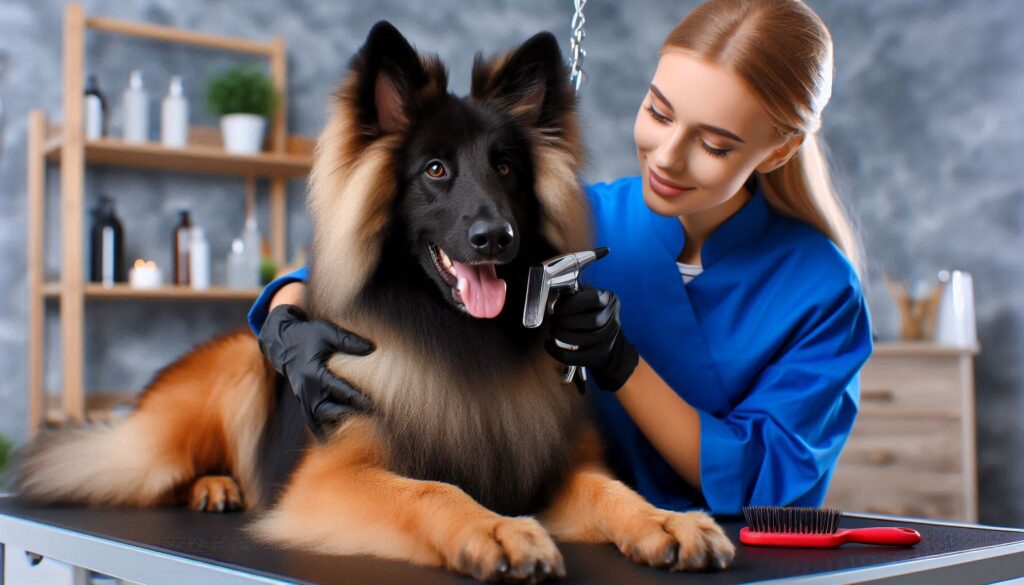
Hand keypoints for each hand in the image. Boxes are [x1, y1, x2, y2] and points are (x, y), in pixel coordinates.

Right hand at [258, 304, 374, 439]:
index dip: (357, 398)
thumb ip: (348, 340)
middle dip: (353, 415)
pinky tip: (342, 438)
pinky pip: (315, 424)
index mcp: (313, 373)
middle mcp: (307, 391)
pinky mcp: (304, 404)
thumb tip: (372, 348)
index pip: (339, 390)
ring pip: (323, 421)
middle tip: (375, 418)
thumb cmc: (307, 335)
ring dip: (341, 425)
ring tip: (363, 429)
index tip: (374, 404)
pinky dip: (326, 431)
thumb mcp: (326, 331)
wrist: (282, 344)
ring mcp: (304, 400)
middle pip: (332, 411)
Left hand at [544, 286, 638, 391]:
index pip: (594, 298)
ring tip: (553, 331)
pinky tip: (550, 346)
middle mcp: (613, 319)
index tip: (558, 307)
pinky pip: (579, 357)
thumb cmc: (590, 314)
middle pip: (591, 321)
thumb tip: (554, 297)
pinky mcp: (602, 355)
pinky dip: (560, 352)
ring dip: (563, 335)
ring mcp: (610, 339)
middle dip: (566, 321)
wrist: (607, 338)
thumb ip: (575, 295)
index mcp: (610, 300)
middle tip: (553, 320)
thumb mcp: (587, 299)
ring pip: (586, 339)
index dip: (572, 303)